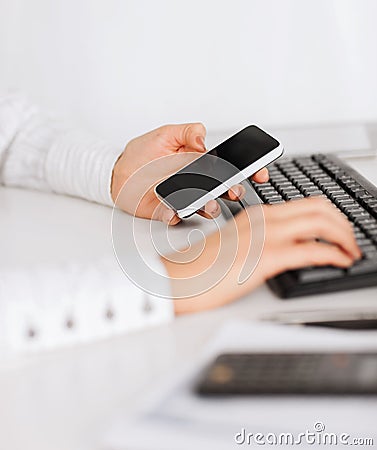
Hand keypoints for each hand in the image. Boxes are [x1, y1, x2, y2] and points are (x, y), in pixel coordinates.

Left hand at [111, 123, 268, 223]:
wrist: (118, 171)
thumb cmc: (142, 153)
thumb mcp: (165, 134)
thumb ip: (187, 132)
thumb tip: (204, 140)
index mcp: (200, 164)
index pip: (229, 168)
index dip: (247, 170)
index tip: (259, 171)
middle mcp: (195, 183)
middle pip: (223, 190)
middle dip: (233, 191)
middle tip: (233, 188)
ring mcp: (184, 198)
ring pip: (205, 207)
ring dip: (210, 207)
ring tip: (207, 201)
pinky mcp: (167, 211)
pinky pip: (176, 217)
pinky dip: (176, 215)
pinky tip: (173, 210)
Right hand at [161, 198, 360, 313]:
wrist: (176, 278)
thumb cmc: (198, 267)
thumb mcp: (234, 247)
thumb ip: (258, 242)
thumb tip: (280, 251)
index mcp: (257, 215)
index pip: (306, 204)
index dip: (331, 217)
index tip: (340, 232)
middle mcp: (264, 220)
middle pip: (320, 208)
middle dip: (344, 224)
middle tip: (351, 241)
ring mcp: (265, 236)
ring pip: (322, 223)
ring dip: (345, 236)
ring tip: (351, 251)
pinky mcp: (265, 258)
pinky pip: (313, 250)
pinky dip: (336, 254)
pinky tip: (342, 261)